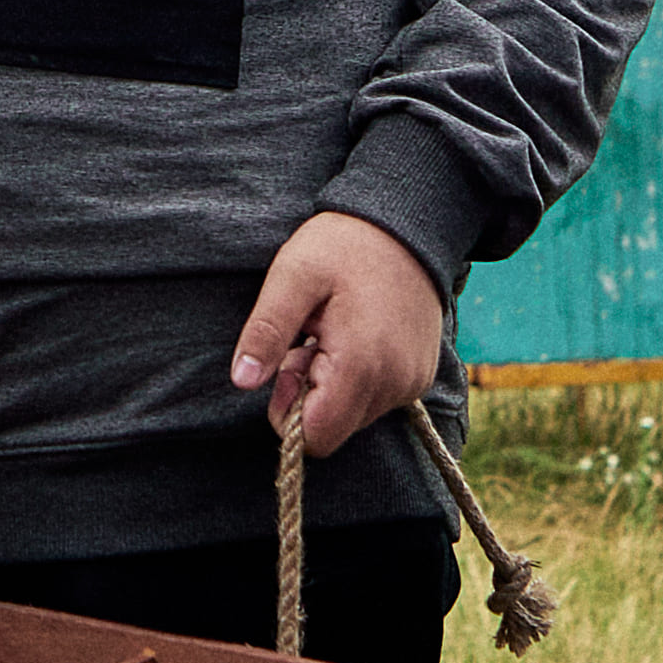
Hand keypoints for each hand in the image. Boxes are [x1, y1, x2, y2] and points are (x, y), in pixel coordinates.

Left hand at [228, 209, 443, 460]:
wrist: (406, 225)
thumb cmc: (344, 246)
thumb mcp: (292, 276)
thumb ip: (266, 330)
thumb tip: (242, 380)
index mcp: (361, 364)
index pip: (317, 437)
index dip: (289, 410)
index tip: (289, 362)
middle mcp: (395, 382)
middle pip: (334, 430)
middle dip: (310, 396)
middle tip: (309, 341)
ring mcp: (412, 381)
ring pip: (354, 416)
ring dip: (333, 386)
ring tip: (333, 334)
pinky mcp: (420, 375)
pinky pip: (377, 399)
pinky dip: (358, 379)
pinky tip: (355, 337)